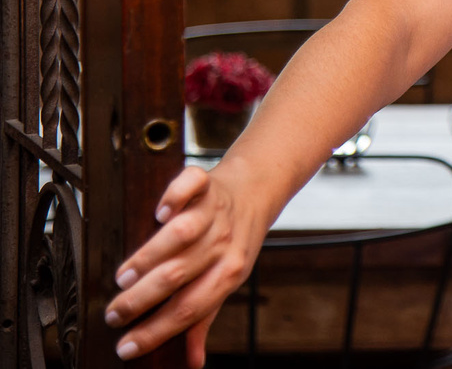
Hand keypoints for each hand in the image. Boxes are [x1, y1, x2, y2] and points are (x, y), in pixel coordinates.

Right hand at [105, 163, 270, 365]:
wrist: (256, 191)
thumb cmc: (235, 240)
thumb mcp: (226, 279)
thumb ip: (204, 317)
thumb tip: (191, 361)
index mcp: (228, 273)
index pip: (189, 310)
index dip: (155, 332)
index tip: (125, 347)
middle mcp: (222, 243)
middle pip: (179, 276)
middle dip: (141, 299)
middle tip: (114, 313)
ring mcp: (214, 211)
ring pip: (181, 234)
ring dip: (149, 256)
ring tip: (125, 275)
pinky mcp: (206, 182)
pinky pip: (190, 185)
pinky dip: (173, 196)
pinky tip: (159, 212)